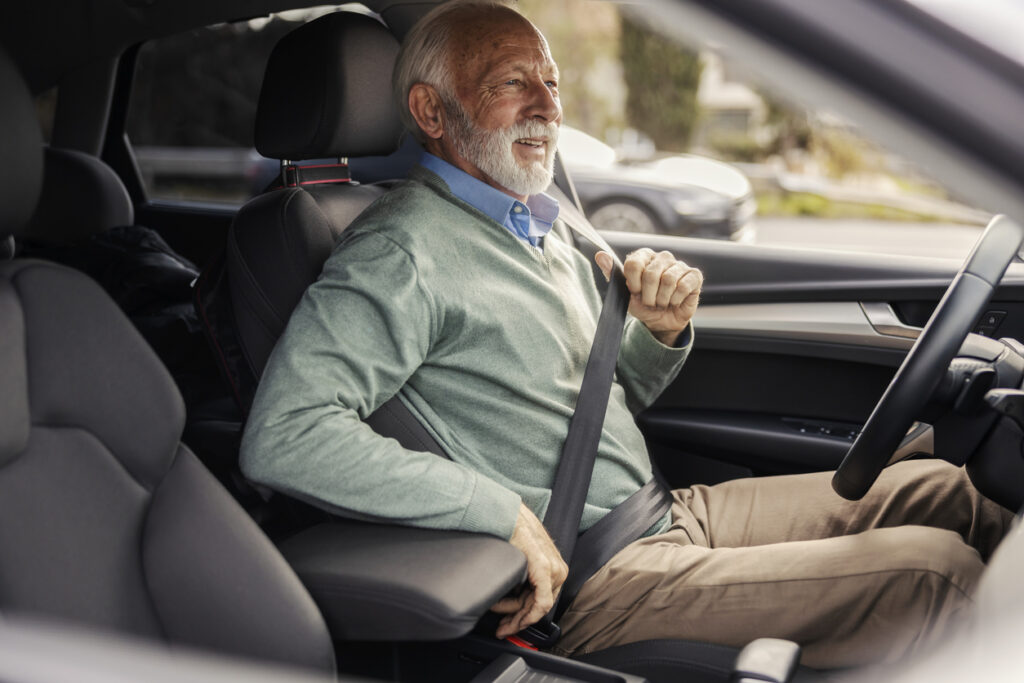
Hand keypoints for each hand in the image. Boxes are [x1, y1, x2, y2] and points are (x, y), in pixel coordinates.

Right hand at [491, 503, 567, 638]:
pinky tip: (511, 619)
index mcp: (554, 567)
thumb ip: (523, 579)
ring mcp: (553, 569)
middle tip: (502, 629)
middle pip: (539, 606)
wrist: (504, 513)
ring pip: (537, 607)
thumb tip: (512, 603)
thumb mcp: (521, 560)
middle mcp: (558, 570)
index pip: (542, 602)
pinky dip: (526, 615)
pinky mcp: (544, 569)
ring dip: (514, 614)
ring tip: (495, 609)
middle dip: (518, 621)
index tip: (509, 627)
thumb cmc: (509, 532)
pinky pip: (540, 603)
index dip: (525, 619)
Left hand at [595, 248, 701, 345]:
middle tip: (650, 302)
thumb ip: (612, 273)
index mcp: (644, 257)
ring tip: (662, 302)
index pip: (634, 263)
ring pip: (668, 280)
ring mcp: (679, 265)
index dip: (633, 284)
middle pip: (651, 274)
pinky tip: (675, 301)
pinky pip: (684, 286)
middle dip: (648, 296)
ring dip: (662, 299)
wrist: (661, 321)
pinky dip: (676, 299)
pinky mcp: (694, 275)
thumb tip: (600, 255)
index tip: (635, 292)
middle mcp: (662, 257)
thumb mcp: (625, 293)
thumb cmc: (643, 305)